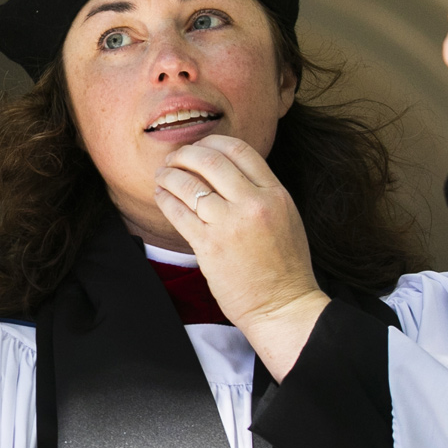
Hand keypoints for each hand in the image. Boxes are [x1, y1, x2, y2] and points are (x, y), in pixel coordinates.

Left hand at [157, 133, 329, 377]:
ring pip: (188, 183)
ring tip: (162, 175)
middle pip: (210, 160)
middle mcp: (253, 204)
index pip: (239, 150)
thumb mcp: (285, 217)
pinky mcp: (209, 246)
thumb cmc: (285, 266)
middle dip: (185, 154)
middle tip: (174, 158)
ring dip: (169, 175)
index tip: (200, 146)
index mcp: (275, 194)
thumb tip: (226, 171)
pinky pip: (178, 211)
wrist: (282, 305)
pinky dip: (165, 198)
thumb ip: (260, 192)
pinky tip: (161, 196)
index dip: (213, 142)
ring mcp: (229, 224)